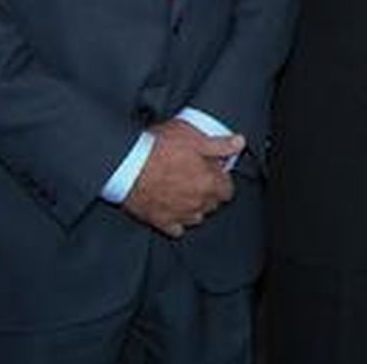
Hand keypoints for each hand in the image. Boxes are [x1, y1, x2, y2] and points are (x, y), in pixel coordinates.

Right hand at [122, 118, 243, 237]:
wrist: (126, 164)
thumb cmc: (159, 148)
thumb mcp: (194, 138)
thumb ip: (220, 144)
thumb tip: (240, 143)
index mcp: (209, 183)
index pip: (228, 190)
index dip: (222, 179)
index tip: (214, 172)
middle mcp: (197, 203)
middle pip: (213, 204)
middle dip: (210, 193)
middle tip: (198, 178)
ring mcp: (179, 214)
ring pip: (197, 217)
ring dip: (196, 207)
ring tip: (186, 192)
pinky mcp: (160, 221)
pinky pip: (176, 229)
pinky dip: (177, 221)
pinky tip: (173, 209)